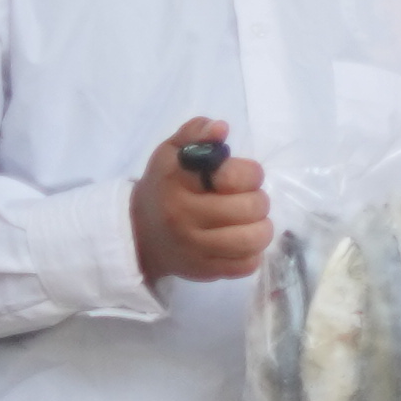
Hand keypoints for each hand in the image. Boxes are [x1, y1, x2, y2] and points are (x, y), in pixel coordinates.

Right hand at [131, 119, 269, 285]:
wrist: (138, 234)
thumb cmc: (164, 187)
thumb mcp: (172, 152)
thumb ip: (195, 133)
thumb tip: (221, 128)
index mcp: (177, 182)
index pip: (233, 176)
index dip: (248, 174)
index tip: (239, 175)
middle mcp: (184, 217)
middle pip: (252, 208)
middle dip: (257, 199)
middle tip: (246, 199)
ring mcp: (194, 249)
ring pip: (255, 239)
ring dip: (261, 227)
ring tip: (249, 221)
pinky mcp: (204, 272)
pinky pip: (248, 265)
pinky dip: (252, 253)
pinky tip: (240, 242)